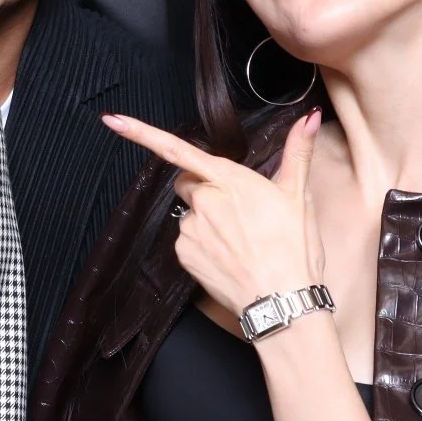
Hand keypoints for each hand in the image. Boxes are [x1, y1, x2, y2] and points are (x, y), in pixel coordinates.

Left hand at [105, 110, 324, 317]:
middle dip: (204, 190)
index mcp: (229, 180)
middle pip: (188, 184)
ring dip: (207, 221)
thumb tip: (309, 118)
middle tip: (238, 212)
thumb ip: (298, 152)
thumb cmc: (294, 249)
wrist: (283, 301)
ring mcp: (191, 229)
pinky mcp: (184, 254)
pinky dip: (202, 245)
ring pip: (190, 214)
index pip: (177, 149)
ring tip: (240, 241)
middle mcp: (204, 201)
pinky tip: (228, 257)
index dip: (141, 133)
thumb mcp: (299, 197)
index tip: (112, 120)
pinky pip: (186, 240)